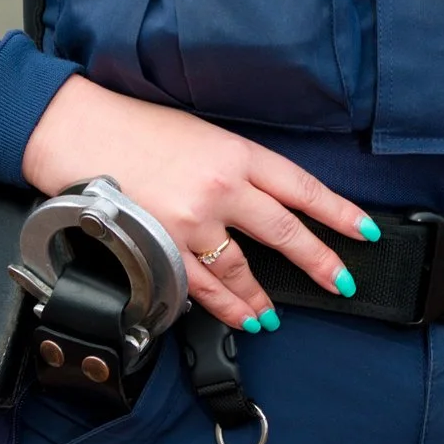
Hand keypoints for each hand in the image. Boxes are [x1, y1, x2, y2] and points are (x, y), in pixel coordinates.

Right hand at [21, 76, 375, 330]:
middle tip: (342, 282)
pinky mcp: (161, 247)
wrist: (78, 133)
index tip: (365, 231)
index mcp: (237, 153)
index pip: (303, 187)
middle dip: (320, 262)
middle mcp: (221, 188)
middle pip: (285, 233)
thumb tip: (270, 201)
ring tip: (273, 314)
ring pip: (242, 270)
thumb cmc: (136, 128)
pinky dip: (224, 306)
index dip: (339, 212)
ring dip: (261, 297)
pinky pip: (201, 287)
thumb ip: (238, 167)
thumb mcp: (202, 134)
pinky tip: (238, 315)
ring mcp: (191, 222)